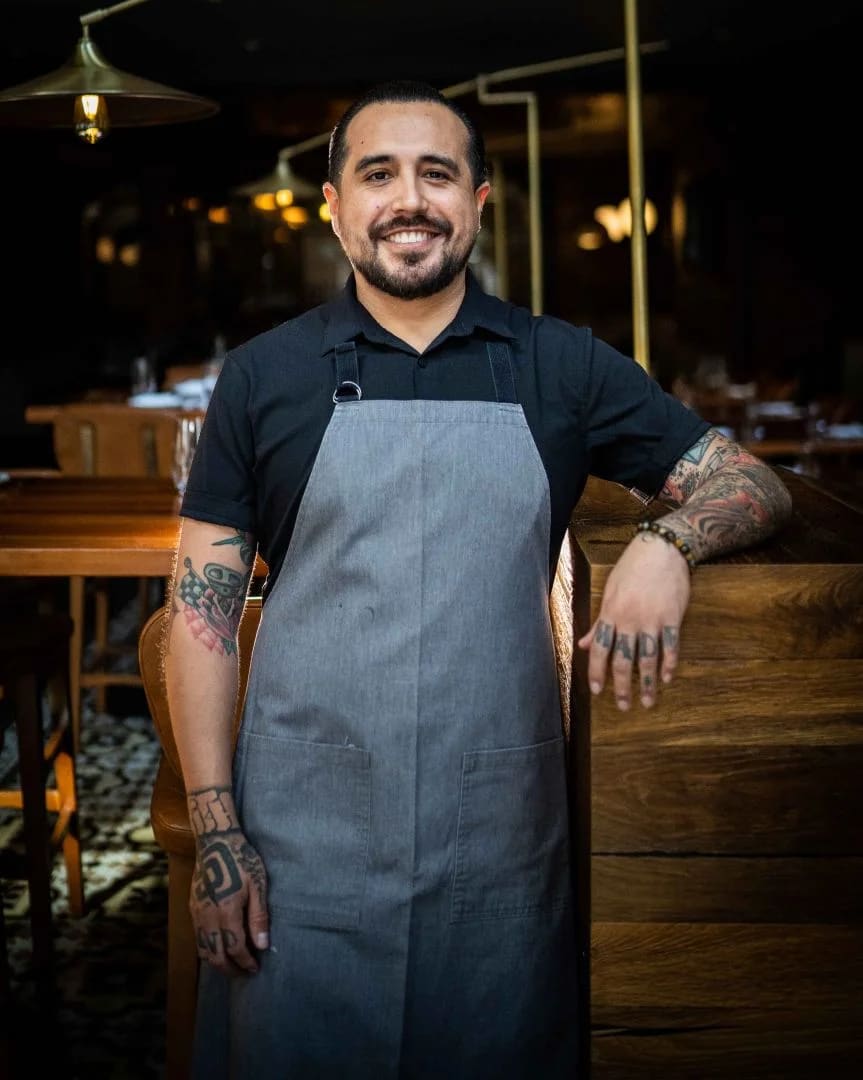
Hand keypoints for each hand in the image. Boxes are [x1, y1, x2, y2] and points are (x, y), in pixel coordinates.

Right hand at [191, 829, 268, 976]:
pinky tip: (218, 948)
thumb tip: (262, 945)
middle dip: (230, 969)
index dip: (245, 962)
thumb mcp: (257, 885)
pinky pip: (197, 937)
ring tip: (232, 966)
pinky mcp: (192, 907)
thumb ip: (258, 917)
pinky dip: (207, 949)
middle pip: (215, 956)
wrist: (215, 840)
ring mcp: (197, 912)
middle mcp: (207, 916)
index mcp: (226, 911)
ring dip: (216, 962)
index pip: (235, 948)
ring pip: (202, 949)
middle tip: (244, 973)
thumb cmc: (242, 860)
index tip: (255, 968)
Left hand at [576, 530, 690, 709]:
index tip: (597, 692)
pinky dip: (669, 664)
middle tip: (623, 706)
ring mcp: (652, 619)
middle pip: (623, 660)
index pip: (600, 650)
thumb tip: (585, 645)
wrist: (662, 549)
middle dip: (622, 686)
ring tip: (648, 702)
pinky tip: (666, 678)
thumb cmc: (632, 569)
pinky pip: (670, 646)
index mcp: (611, 613)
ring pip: (648, 658)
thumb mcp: (610, 592)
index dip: (598, 672)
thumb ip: (599, 622)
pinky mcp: (672, 617)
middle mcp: (630, 619)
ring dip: (647, 683)